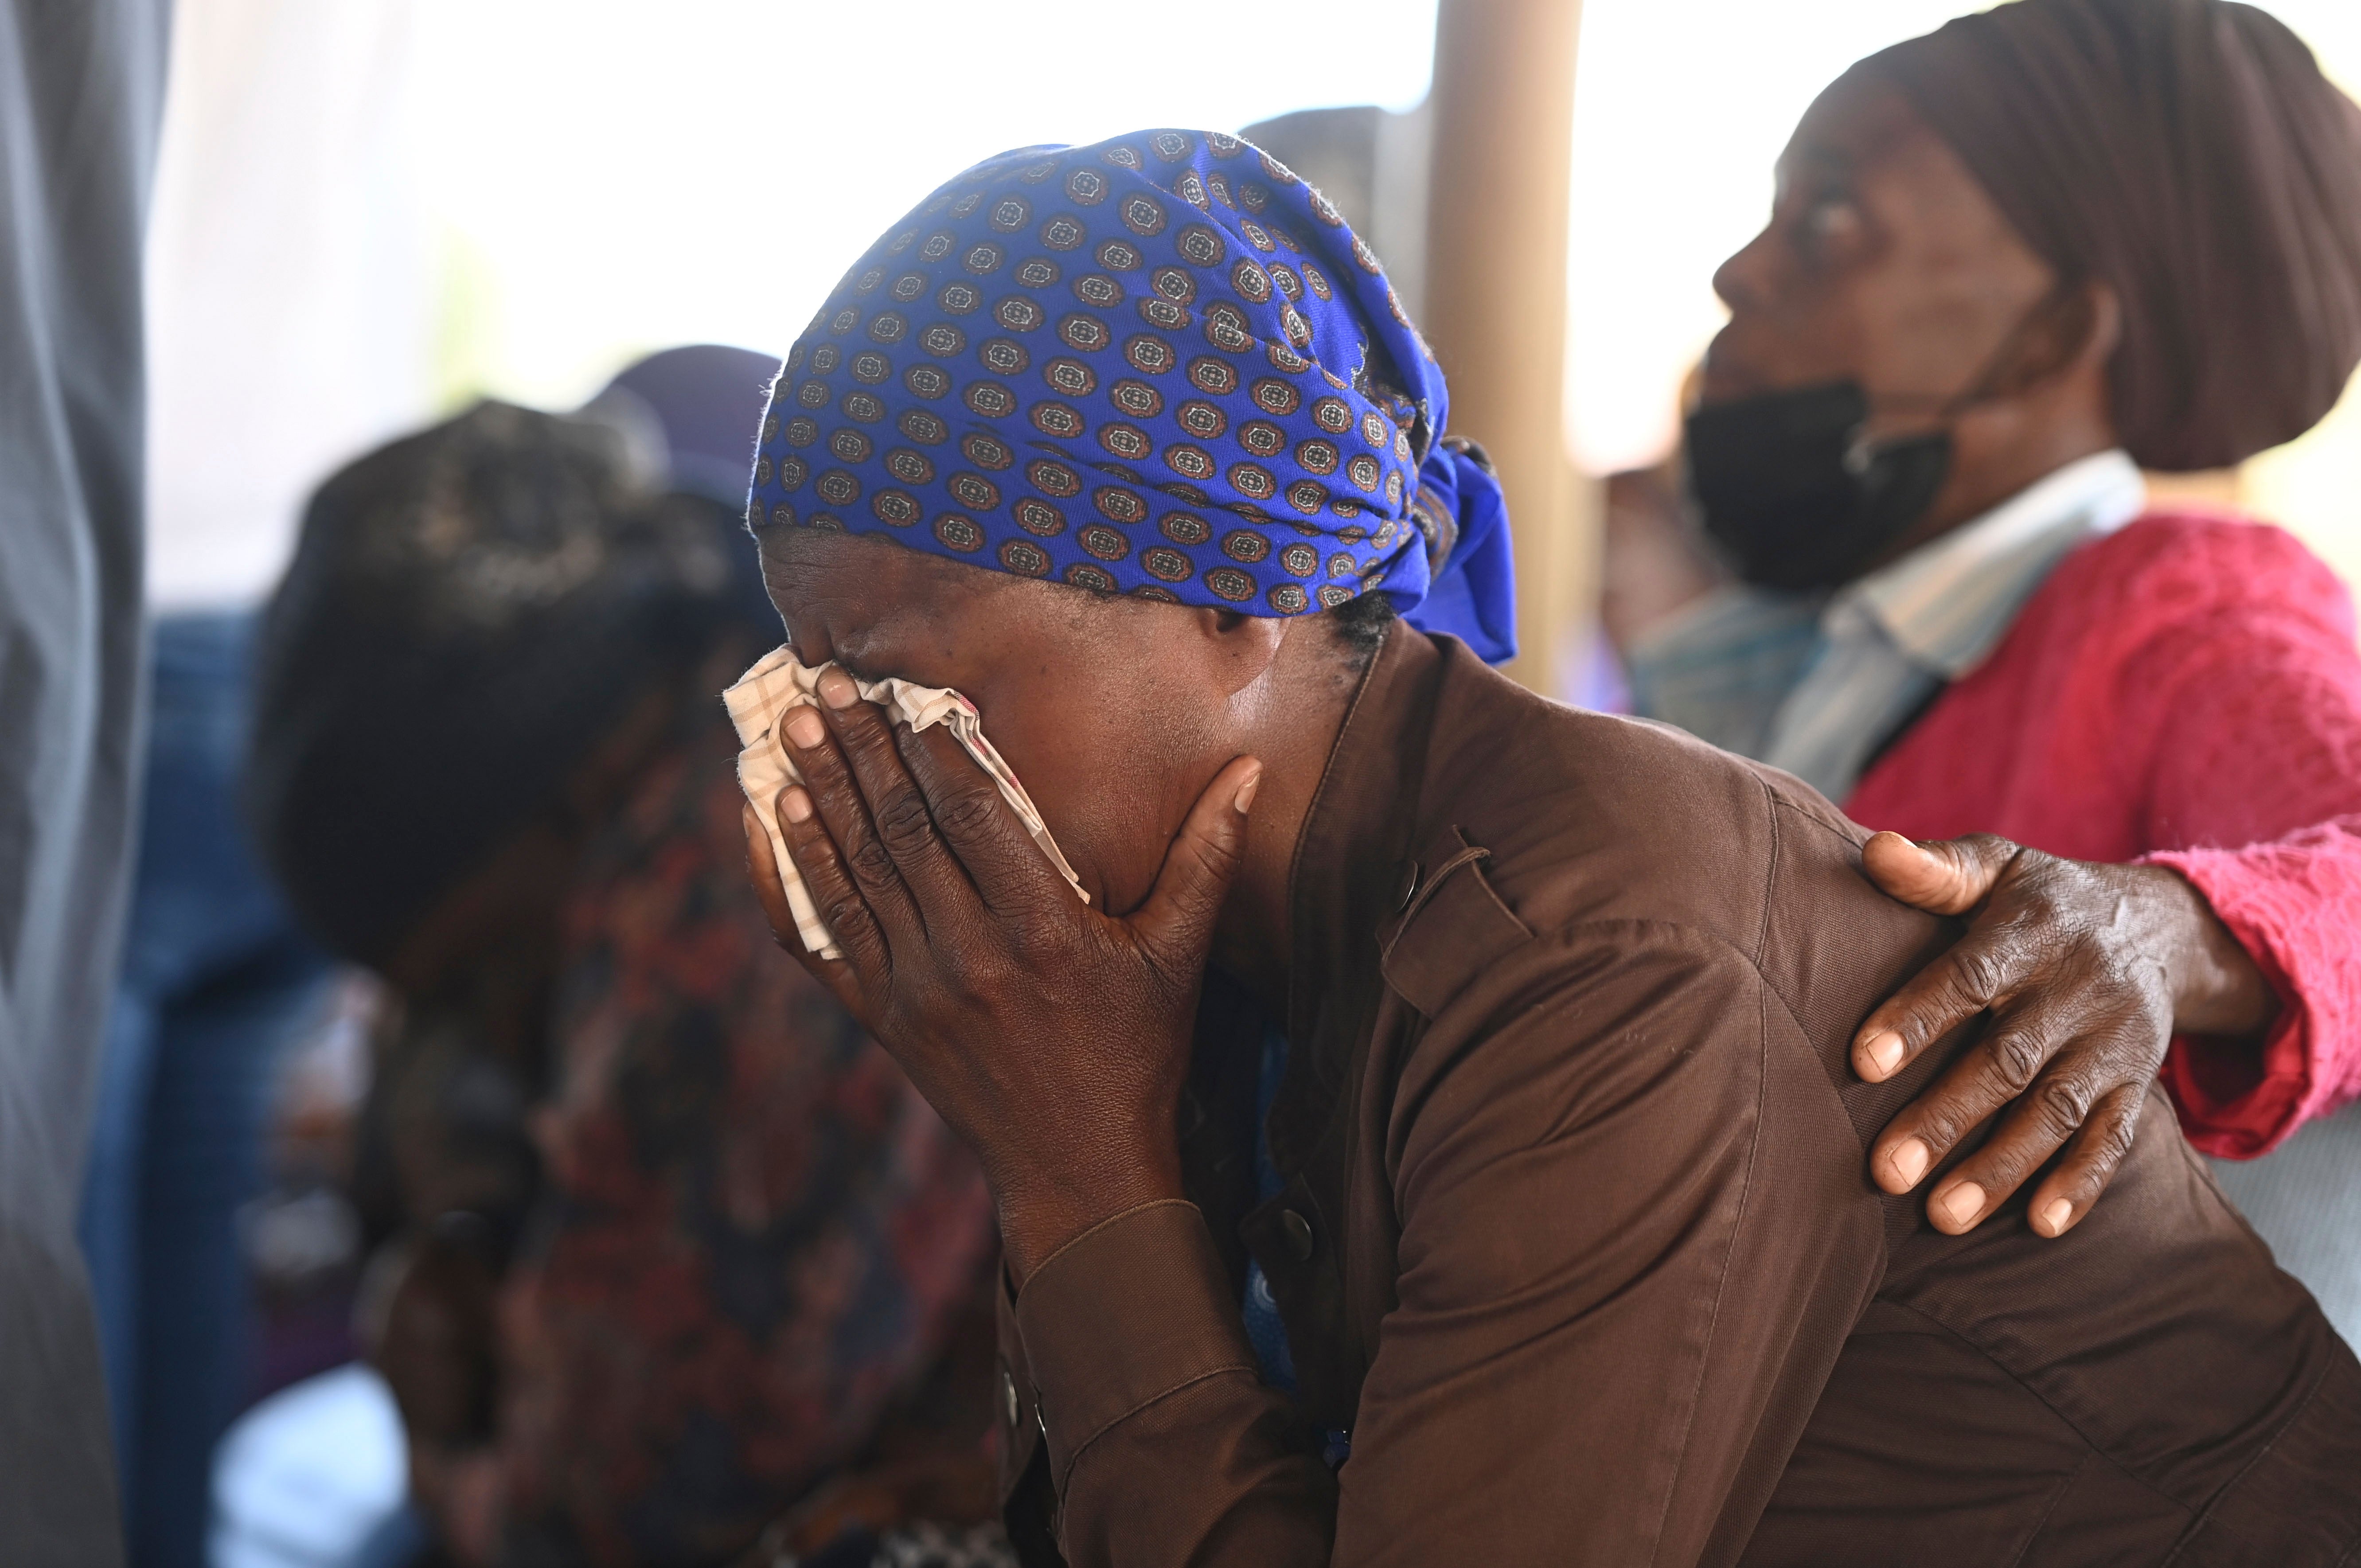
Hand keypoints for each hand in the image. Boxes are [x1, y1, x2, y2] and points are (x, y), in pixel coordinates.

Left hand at [740, 666, 1259, 1284]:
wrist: (1078, 1168)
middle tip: (827, 682)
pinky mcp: (884, 1019)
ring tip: (792, 728)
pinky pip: (820, 938)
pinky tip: (767, 824)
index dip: (935, 748)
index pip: (975, 814)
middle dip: (861, 750)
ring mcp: (917, 990)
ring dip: (820, 794)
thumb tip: (1251, 772)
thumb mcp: (1180, 956)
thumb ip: (1207, 857)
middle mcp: (971, 955)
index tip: (906, 691)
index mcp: (1044, 929)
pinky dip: (789, 878)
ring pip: (855, 872)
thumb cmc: (1138, 1053)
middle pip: (903, 830)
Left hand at [1851, 832, 2276, 1238]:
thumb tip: (1874, 850)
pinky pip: (2114, 1139)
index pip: (1968, 977)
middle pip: (2008, 1060)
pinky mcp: (2139, 1083)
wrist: (2156, 923)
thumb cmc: (2037, 900)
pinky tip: (2039, 1226)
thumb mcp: (1995, 866)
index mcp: (2031, 931)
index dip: (1917, 1019)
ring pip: (2057, 1111)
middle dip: (1947, 1117)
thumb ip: (1935, 870)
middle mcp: (2078, 988)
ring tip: (1940, 1216)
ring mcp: (2114, 1041)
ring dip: (2001, 1168)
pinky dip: (2080, 1184)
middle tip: (1885, 1172)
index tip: (1862, 1064)